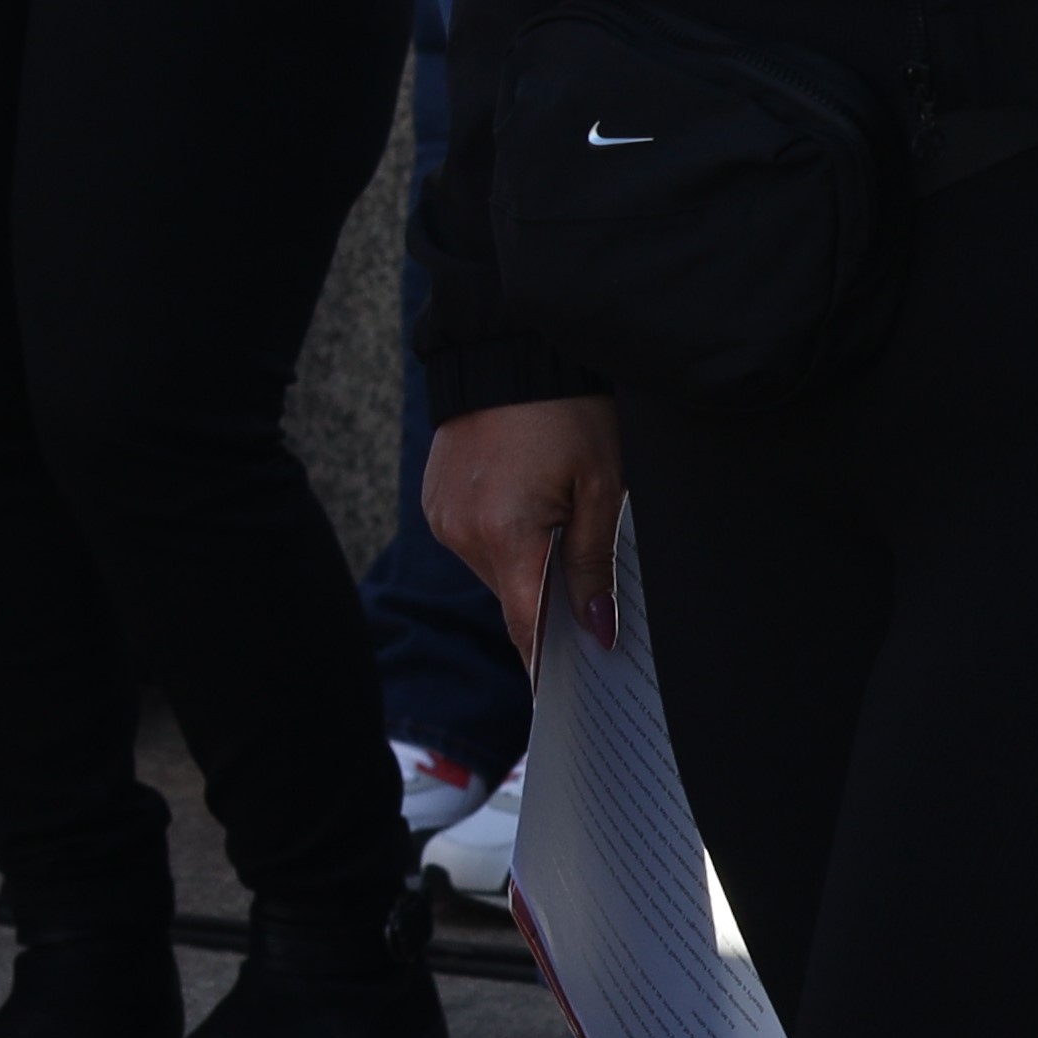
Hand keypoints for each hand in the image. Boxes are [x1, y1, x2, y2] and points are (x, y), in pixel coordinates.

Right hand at [427, 395, 629, 661]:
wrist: (513, 352)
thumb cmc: (569, 414)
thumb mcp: (603, 489)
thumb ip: (594, 565)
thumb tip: (597, 629)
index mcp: (505, 534)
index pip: (523, 622)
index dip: (547, 659)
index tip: (567, 686)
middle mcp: (461, 529)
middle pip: (510, 594)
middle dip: (546, 592)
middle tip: (588, 577)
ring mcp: (442, 512)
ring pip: (492, 565)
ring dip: (523, 558)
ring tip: (557, 517)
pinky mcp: (434, 495)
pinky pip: (471, 535)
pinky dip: (501, 533)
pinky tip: (525, 499)